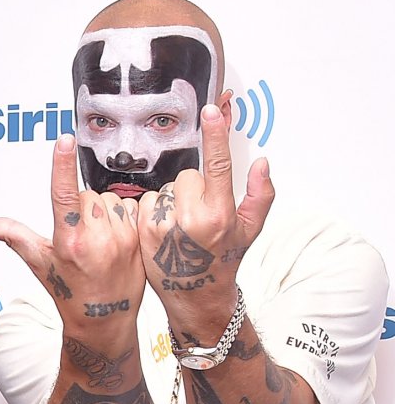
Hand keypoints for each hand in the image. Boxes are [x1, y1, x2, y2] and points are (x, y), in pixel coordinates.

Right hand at [0, 135, 144, 335]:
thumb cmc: (70, 294)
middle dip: (80, 207)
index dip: (62, 165)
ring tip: (98, 238)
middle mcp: (97, 238)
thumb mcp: (38, 263)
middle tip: (79, 234)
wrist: (104, 320)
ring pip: (108, 199)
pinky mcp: (139, 239)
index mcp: (69, 241)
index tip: (64, 140)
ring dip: (102, 211)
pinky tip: (115, 238)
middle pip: (87, 195)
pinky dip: (121, 217)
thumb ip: (13, 236)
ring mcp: (122, 238)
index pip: (65, 193)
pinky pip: (129, 208)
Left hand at [137, 104, 274, 329]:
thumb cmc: (224, 259)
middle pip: (188, 176)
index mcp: (219, 214)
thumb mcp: (250, 229)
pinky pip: (148, 200)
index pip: (217, 165)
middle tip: (198, 215)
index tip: (213, 109)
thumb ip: (260, 194)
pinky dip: (154, 210)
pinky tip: (164, 230)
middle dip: (194, 188)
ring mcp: (163, 224)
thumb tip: (262, 163)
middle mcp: (190, 218)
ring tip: (181, 226)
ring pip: (167, 187)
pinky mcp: (142, 229)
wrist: (195, 294)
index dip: (216, 134)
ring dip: (173, 200)